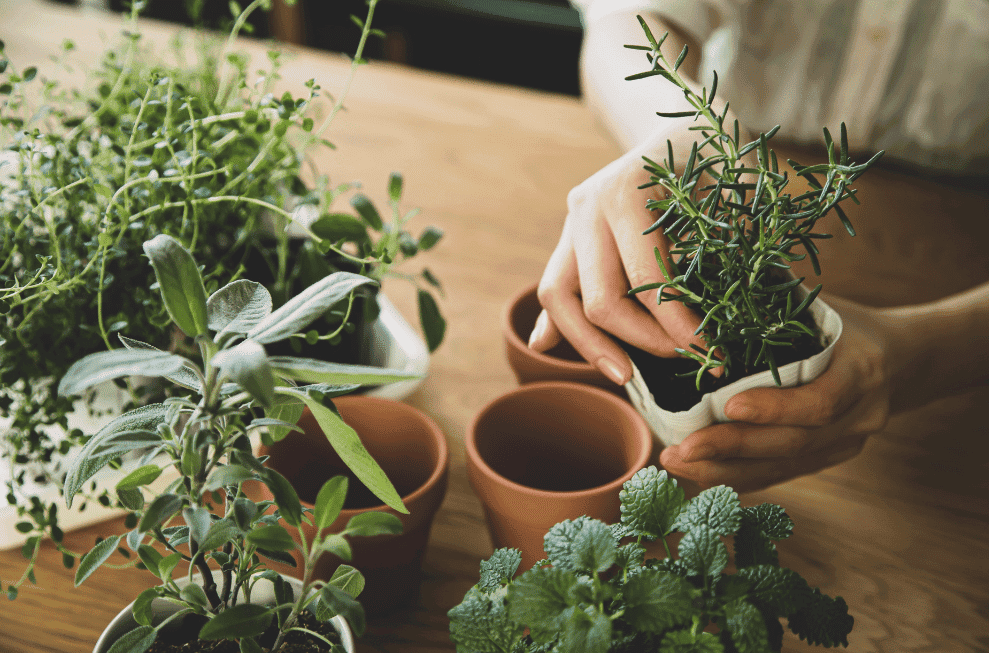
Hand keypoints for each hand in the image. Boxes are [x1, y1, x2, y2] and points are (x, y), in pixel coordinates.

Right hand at [528, 129, 710, 384]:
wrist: (679, 122)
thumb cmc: (715, 155)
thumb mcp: (733, 186)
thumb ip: (734, 239)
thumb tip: (744, 295)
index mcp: (627, 193)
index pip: (642, 279)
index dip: (675, 324)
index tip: (708, 349)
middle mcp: (587, 207)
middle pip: (594, 298)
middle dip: (638, 341)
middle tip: (681, 360)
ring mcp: (571, 221)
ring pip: (556, 296)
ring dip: (587, 344)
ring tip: (623, 375)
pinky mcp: (569, 236)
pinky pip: (554, 286)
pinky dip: (556, 321)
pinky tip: (550, 347)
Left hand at [659, 296, 893, 491]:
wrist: (901, 359)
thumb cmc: (846, 324)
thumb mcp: (821, 308)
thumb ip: (775, 311)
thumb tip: (705, 295)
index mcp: (862, 369)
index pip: (822, 401)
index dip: (776, 408)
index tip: (728, 406)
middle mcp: (860, 415)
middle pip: (794, 442)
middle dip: (732, 448)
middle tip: (681, 450)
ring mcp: (847, 444)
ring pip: (783, 466)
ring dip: (725, 470)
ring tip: (677, 463)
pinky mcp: (828, 459)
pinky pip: (781, 473)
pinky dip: (738, 475)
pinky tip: (699, 474)